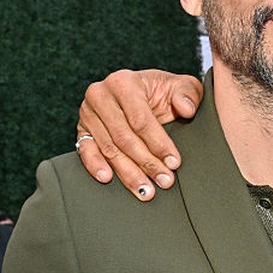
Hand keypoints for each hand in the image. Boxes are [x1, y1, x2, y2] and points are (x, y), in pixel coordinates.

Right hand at [77, 69, 203, 199]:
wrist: (142, 93)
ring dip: (128, 172)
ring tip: (146, 190)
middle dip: (147, 163)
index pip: (141, 120)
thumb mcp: (181, 86)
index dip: (158, 144)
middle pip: (124, 137)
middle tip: (165, 181)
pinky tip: (107, 178)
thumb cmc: (162, 91)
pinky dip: (95, 165)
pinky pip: (85, 149)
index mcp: (124, 82)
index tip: (174, 162)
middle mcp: (101, 95)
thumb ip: (188, 93)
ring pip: (108, 148)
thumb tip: (186, 109)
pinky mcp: (82, 129)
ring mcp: (88, 113)